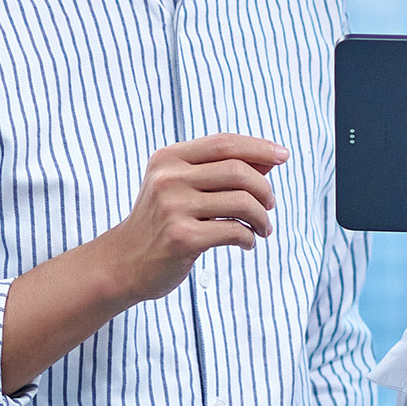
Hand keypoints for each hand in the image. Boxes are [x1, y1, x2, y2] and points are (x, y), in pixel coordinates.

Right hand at [87, 133, 285, 304]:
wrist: (124, 262)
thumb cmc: (160, 222)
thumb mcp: (180, 187)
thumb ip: (219, 170)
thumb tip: (271, 158)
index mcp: (168, 159)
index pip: (224, 143)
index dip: (259, 147)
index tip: (283, 155)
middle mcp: (168, 179)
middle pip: (238, 171)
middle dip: (264, 189)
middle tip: (269, 205)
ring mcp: (173, 208)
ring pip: (242, 202)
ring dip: (262, 217)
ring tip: (262, 228)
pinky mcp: (182, 238)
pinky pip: (234, 231)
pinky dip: (250, 238)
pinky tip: (247, 243)